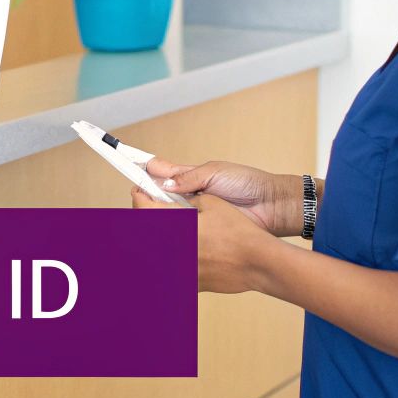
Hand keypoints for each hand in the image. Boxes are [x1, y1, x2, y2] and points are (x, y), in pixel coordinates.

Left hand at [132, 187, 283, 293]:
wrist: (258, 262)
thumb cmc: (237, 232)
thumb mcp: (211, 202)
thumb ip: (188, 200)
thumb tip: (176, 198)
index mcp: (172, 225)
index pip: (141, 207)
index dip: (139, 196)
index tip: (141, 192)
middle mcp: (170, 250)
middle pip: (146, 230)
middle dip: (149, 218)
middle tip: (157, 210)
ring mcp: (179, 269)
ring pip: (159, 253)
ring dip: (163, 239)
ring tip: (177, 231)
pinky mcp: (191, 283)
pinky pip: (176, 268)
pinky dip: (177, 259)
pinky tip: (193, 251)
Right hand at [142, 157, 302, 237]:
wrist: (271, 206)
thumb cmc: (247, 184)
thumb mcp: (215, 173)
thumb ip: (187, 177)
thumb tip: (161, 180)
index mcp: (188, 177)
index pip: (158, 172)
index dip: (143, 170)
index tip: (126, 164)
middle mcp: (186, 197)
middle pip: (155, 196)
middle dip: (145, 195)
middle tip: (137, 195)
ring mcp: (191, 216)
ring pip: (163, 216)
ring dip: (154, 213)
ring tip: (146, 211)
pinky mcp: (199, 233)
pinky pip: (179, 233)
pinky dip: (168, 232)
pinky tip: (161, 231)